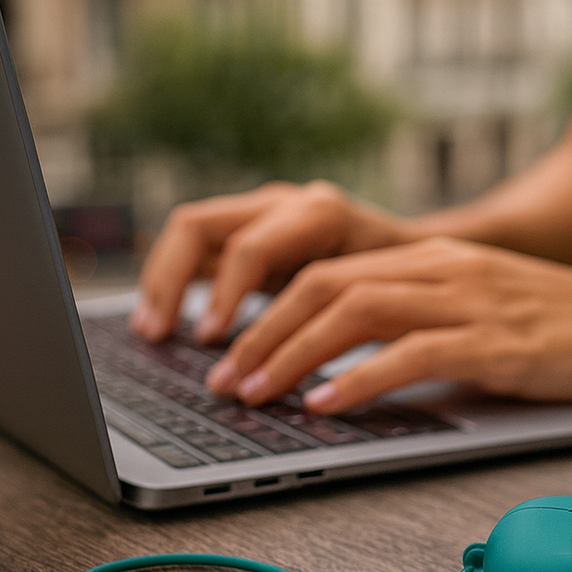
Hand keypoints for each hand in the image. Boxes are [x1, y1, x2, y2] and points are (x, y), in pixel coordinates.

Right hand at [130, 181, 406, 342]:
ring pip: (189, 231)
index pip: (250, 248)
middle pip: (199, 226)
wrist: (419, 253)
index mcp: (319, 213)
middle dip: (171, 282)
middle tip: (160, 336)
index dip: (225, 296)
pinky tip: (164, 323)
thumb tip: (289, 369)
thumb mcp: (380, 296)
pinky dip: (175, 283)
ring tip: (151, 332)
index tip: (211, 340)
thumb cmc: (405, 282)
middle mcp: (284, 202)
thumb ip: (337, 317)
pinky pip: (197, 248)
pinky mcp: (250, 229)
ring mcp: (263, 211)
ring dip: (162, 281)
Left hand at [204, 237, 571, 412]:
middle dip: (263, 333)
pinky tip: (327, 405)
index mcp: (437, 258)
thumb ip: (422, 323)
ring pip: (357, 312)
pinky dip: (360, 380)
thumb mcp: (483, 307)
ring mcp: (473, 301)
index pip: (329, 271)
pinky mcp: (500, 342)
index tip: (234, 353)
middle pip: (326, 285)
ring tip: (255, 395)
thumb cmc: (564, 325)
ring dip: (293, 355)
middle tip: (224, 380)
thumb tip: (354, 370)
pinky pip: (413, 354)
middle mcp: (445, 268)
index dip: (270, 312)